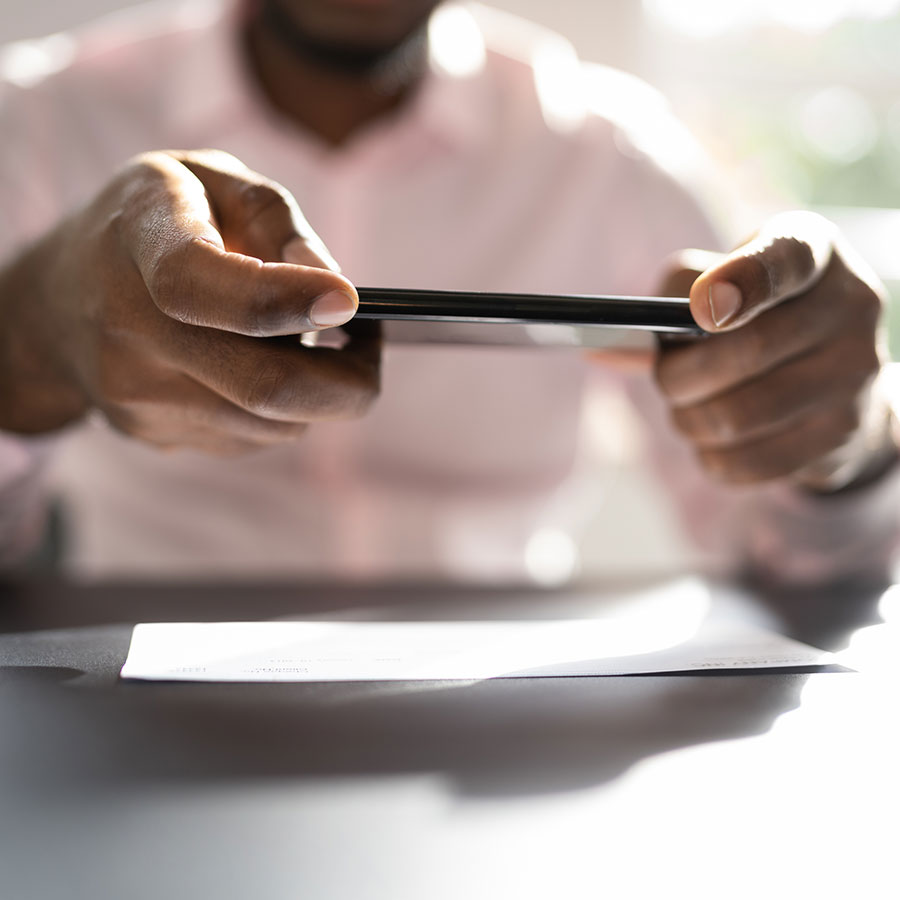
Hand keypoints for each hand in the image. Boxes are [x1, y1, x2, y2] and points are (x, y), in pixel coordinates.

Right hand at [0, 150, 378, 453]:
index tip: (350, 302)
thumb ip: (276, 220)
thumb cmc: (151, 225)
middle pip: (264, 386)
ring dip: (316, 392)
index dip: (285, 299)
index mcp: (141, 242)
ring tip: (310, 343)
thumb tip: (336, 287)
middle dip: (350, 380)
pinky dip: (279, 409)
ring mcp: (138, 395)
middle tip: (372, 343)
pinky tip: (259, 365)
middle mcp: (129, 331)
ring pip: (273, 424)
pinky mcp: (152, 435)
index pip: (205, 286)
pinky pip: (251, 437)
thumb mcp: (207, 180)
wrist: (56, 300)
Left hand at [654, 211, 895, 489]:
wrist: (833, 373)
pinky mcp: (844, 434)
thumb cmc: (754, 316)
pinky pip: (750, 463)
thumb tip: (597, 347)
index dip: (741, 283)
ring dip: (689, 421)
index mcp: (813, 252)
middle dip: (680, 375)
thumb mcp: (717, 284)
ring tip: (686, 411)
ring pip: (738, 417)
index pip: (786, 258)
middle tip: (663, 380)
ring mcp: (855, 374)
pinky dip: (711, 457)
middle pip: (744, 352)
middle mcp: (851, 307)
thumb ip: (664, 300)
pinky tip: (711, 442)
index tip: (699, 310)